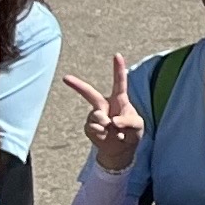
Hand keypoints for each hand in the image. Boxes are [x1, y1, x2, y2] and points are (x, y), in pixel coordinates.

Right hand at [59, 53, 148, 171]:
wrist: (121, 149)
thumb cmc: (132, 132)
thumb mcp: (138, 126)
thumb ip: (129, 121)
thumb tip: (112, 121)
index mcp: (119, 99)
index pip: (119, 82)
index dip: (118, 68)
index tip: (117, 55)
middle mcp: (105, 105)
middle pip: (89, 93)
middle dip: (76, 85)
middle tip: (65, 77)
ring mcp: (95, 116)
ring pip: (97, 116)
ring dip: (107, 125)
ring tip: (114, 131)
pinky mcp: (89, 128)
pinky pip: (94, 128)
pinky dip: (102, 134)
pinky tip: (107, 136)